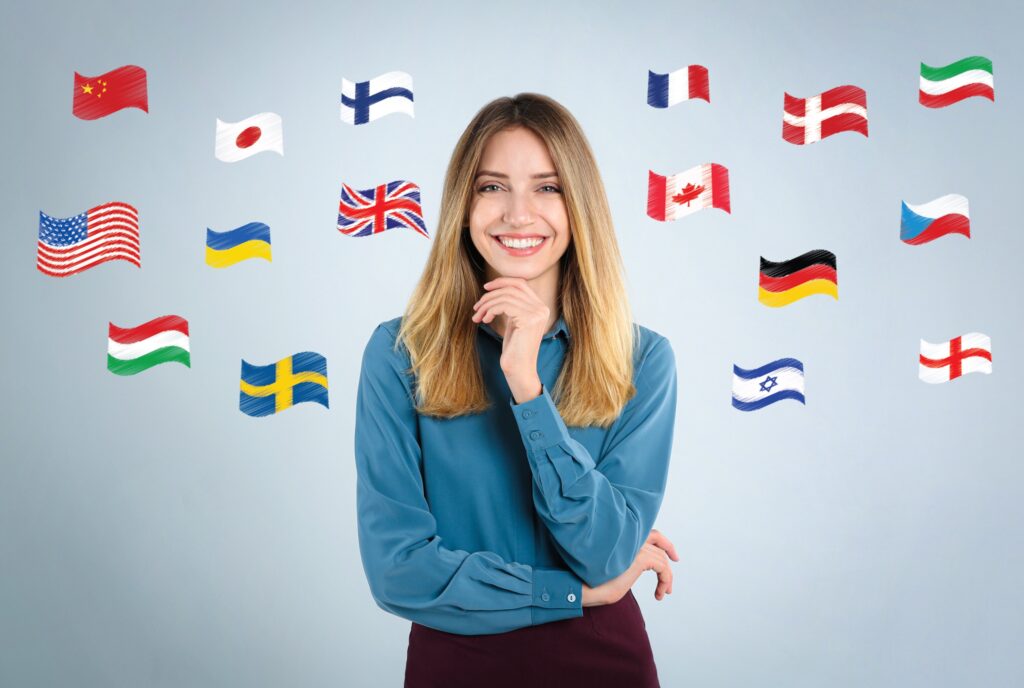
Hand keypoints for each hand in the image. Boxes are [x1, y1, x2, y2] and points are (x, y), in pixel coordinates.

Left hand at [471, 277, 548, 398]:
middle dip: (490, 295)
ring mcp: (537, 313)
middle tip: (477, 307)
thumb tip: (495, 288)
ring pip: (505, 296)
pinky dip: (490, 310)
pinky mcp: (529, 319)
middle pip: (511, 288)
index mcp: (540, 307)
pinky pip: (504, 305)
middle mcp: (542, 308)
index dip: (502, 282)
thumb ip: (511, 305)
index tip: (485, 288)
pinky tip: (485, 320)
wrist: (519, 370)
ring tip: (478, 317)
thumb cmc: (514, 349)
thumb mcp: (513, 322)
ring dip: (487, 305)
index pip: (520, 283)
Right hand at [581, 529, 679, 605]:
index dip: (663, 541)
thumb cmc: (593, 583)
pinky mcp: (639, 557)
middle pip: (658, 540)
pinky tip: (659, 593)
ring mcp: (634, 546)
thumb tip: (637, 567)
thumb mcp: (614, 570)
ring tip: (663, 593)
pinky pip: (663, 567)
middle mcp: (629, 538)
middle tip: (676, 561)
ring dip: (666, 577)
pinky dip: (665, 580)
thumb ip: (626, 562)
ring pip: (661, 558)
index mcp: (621, 538)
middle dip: (669, 551)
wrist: (583, 587)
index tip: (672, 554)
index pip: (648, 532)